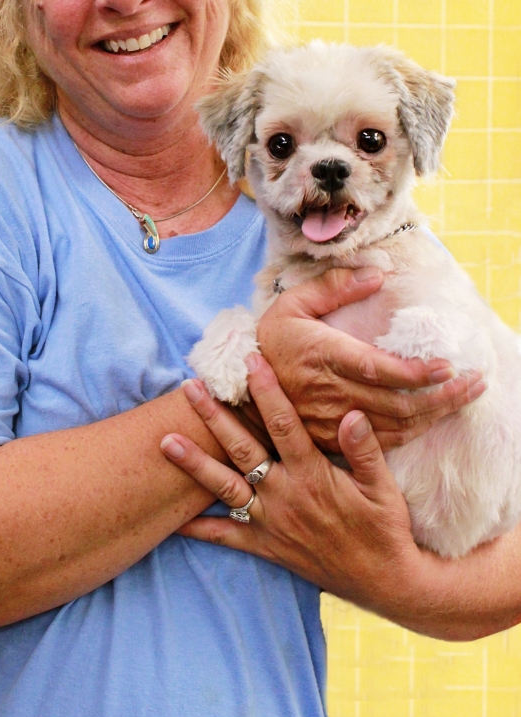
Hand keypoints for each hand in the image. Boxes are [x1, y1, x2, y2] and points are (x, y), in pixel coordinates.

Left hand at [161, 356, 419, 611]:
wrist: (383, 581)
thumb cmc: (385, 528)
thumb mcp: (383, 487)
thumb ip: (365, 450)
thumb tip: (352, 413)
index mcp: (312, 475)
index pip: (284, 424)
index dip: (266, 390)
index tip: (250, 360)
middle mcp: (285, 495)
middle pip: (241, 448)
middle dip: (214, 416)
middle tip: (191, 387)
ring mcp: (271, 522)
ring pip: (224, 487)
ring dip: (194, 463)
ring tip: (165, 441)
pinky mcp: (265, 546)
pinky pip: (225, 536)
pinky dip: (198, 528)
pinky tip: (173, 518)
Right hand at [257, 267, 484, 451]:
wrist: (241, 389)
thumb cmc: (270, 340)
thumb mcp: (292, 303)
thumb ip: (333, 287)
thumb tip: (376, 274)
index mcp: (322, 355)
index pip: (376, 369)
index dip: (414, 372)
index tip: (446, 365)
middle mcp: (330, 392)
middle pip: (396, 403)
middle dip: (442, 395)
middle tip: (475, 382)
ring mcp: (332, 420)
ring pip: (395, 426)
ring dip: (436, 414)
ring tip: (466, 397)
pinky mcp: (333, 438)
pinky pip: (381, 442)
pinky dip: (413, 432)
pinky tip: (433, 416)